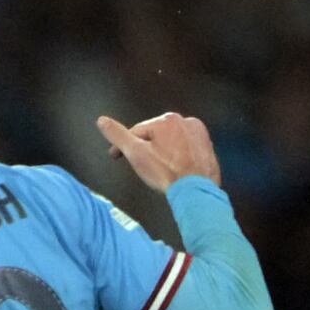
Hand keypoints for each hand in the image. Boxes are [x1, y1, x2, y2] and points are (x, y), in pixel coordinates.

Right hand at [94, 111, 221, 193]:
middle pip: (155, 135)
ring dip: (162, 152)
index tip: (116, 157)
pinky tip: (173, 169)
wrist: (195, 190)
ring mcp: (199, 134)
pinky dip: (177, 156)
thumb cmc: (165, 172)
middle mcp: (186, 121)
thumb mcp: (135, 153)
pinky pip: (186, 148)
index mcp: (167, 120)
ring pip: (171, 141)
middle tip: (140, 166)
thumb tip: (102, 121)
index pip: (137, 131)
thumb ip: (118, 135)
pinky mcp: (207, 146)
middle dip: (145, 148)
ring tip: (158, 169)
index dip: (124, 145)